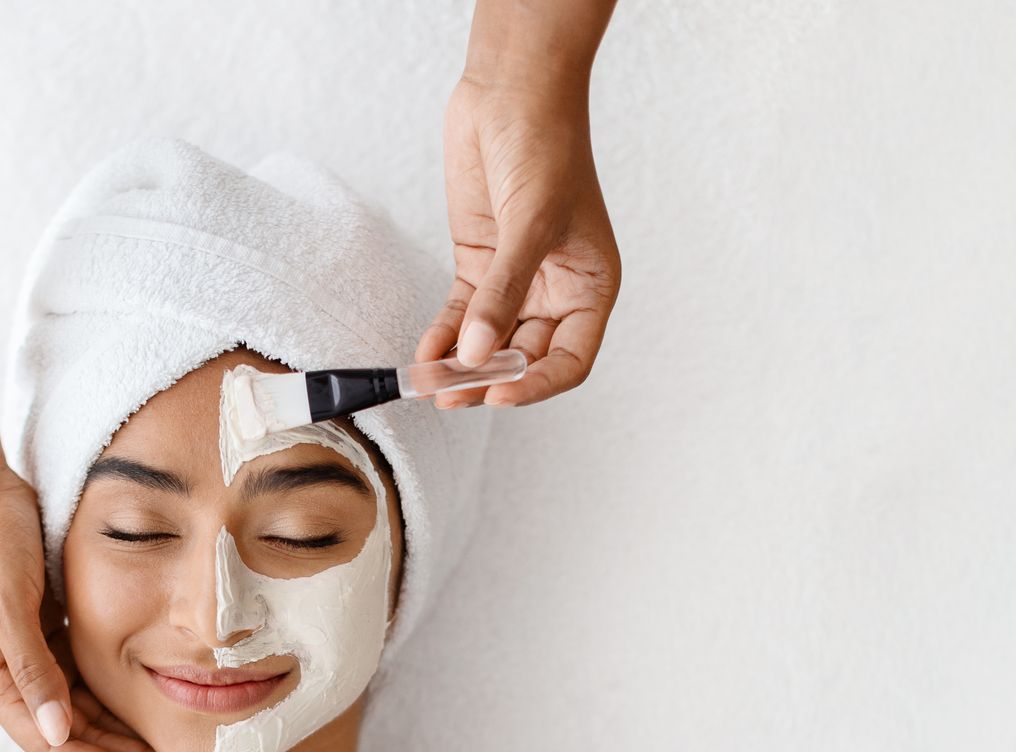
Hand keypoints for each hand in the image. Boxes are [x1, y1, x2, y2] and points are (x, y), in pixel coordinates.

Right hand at [0, 470, 196, 751]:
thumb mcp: (10, 604)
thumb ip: (32, 670)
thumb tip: (57, 734)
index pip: (54, 747)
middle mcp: (12, 682)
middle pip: (74, 741)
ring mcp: (31, 663)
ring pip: (84, 718)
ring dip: (125, 738)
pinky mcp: (48, 640)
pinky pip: (87, 685)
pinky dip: (117, 701)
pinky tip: (153, 707)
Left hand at [417, 76, 621, 407]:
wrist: (513, 91)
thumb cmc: (546, 145)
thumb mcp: (530, 223)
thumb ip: (503, 292)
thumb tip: (477, 353)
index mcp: (591, 285)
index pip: (570, 358)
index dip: (537, 384)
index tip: (499, 395)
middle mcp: (557, 288)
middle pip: (523, 356)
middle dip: (488, 379)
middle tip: (450, 396)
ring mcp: (516, 278)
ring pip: (488, 341)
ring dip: (459, 365)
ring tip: (430, 385)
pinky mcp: (480, 264)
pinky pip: (461, 315)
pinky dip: (442, 337)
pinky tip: (424, 355)